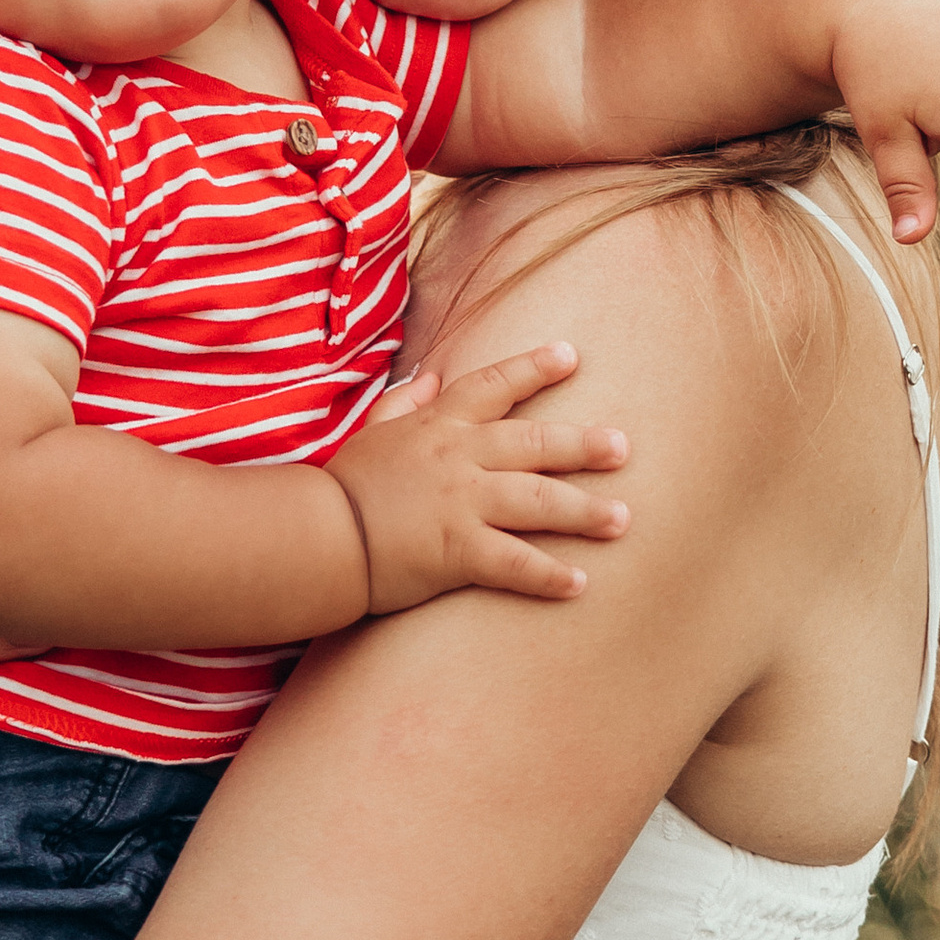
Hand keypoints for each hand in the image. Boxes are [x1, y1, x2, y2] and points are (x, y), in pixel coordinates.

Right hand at [328, 341, 629, 614]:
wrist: (315, 536)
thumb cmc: (342, 487)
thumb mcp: (371, 432)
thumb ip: (402, 403)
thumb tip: (428, 376)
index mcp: (438, 426)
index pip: (493, 386)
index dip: (533, 368)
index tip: (572, 354)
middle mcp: (459, 457)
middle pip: (534, 442)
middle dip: (583, 444)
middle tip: (624, 447)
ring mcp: (461, 502)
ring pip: (538, 500)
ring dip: (584, 510)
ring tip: (623, 519)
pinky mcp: (457, 550)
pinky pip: (514, 562)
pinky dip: (549, 575)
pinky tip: (581, 584)